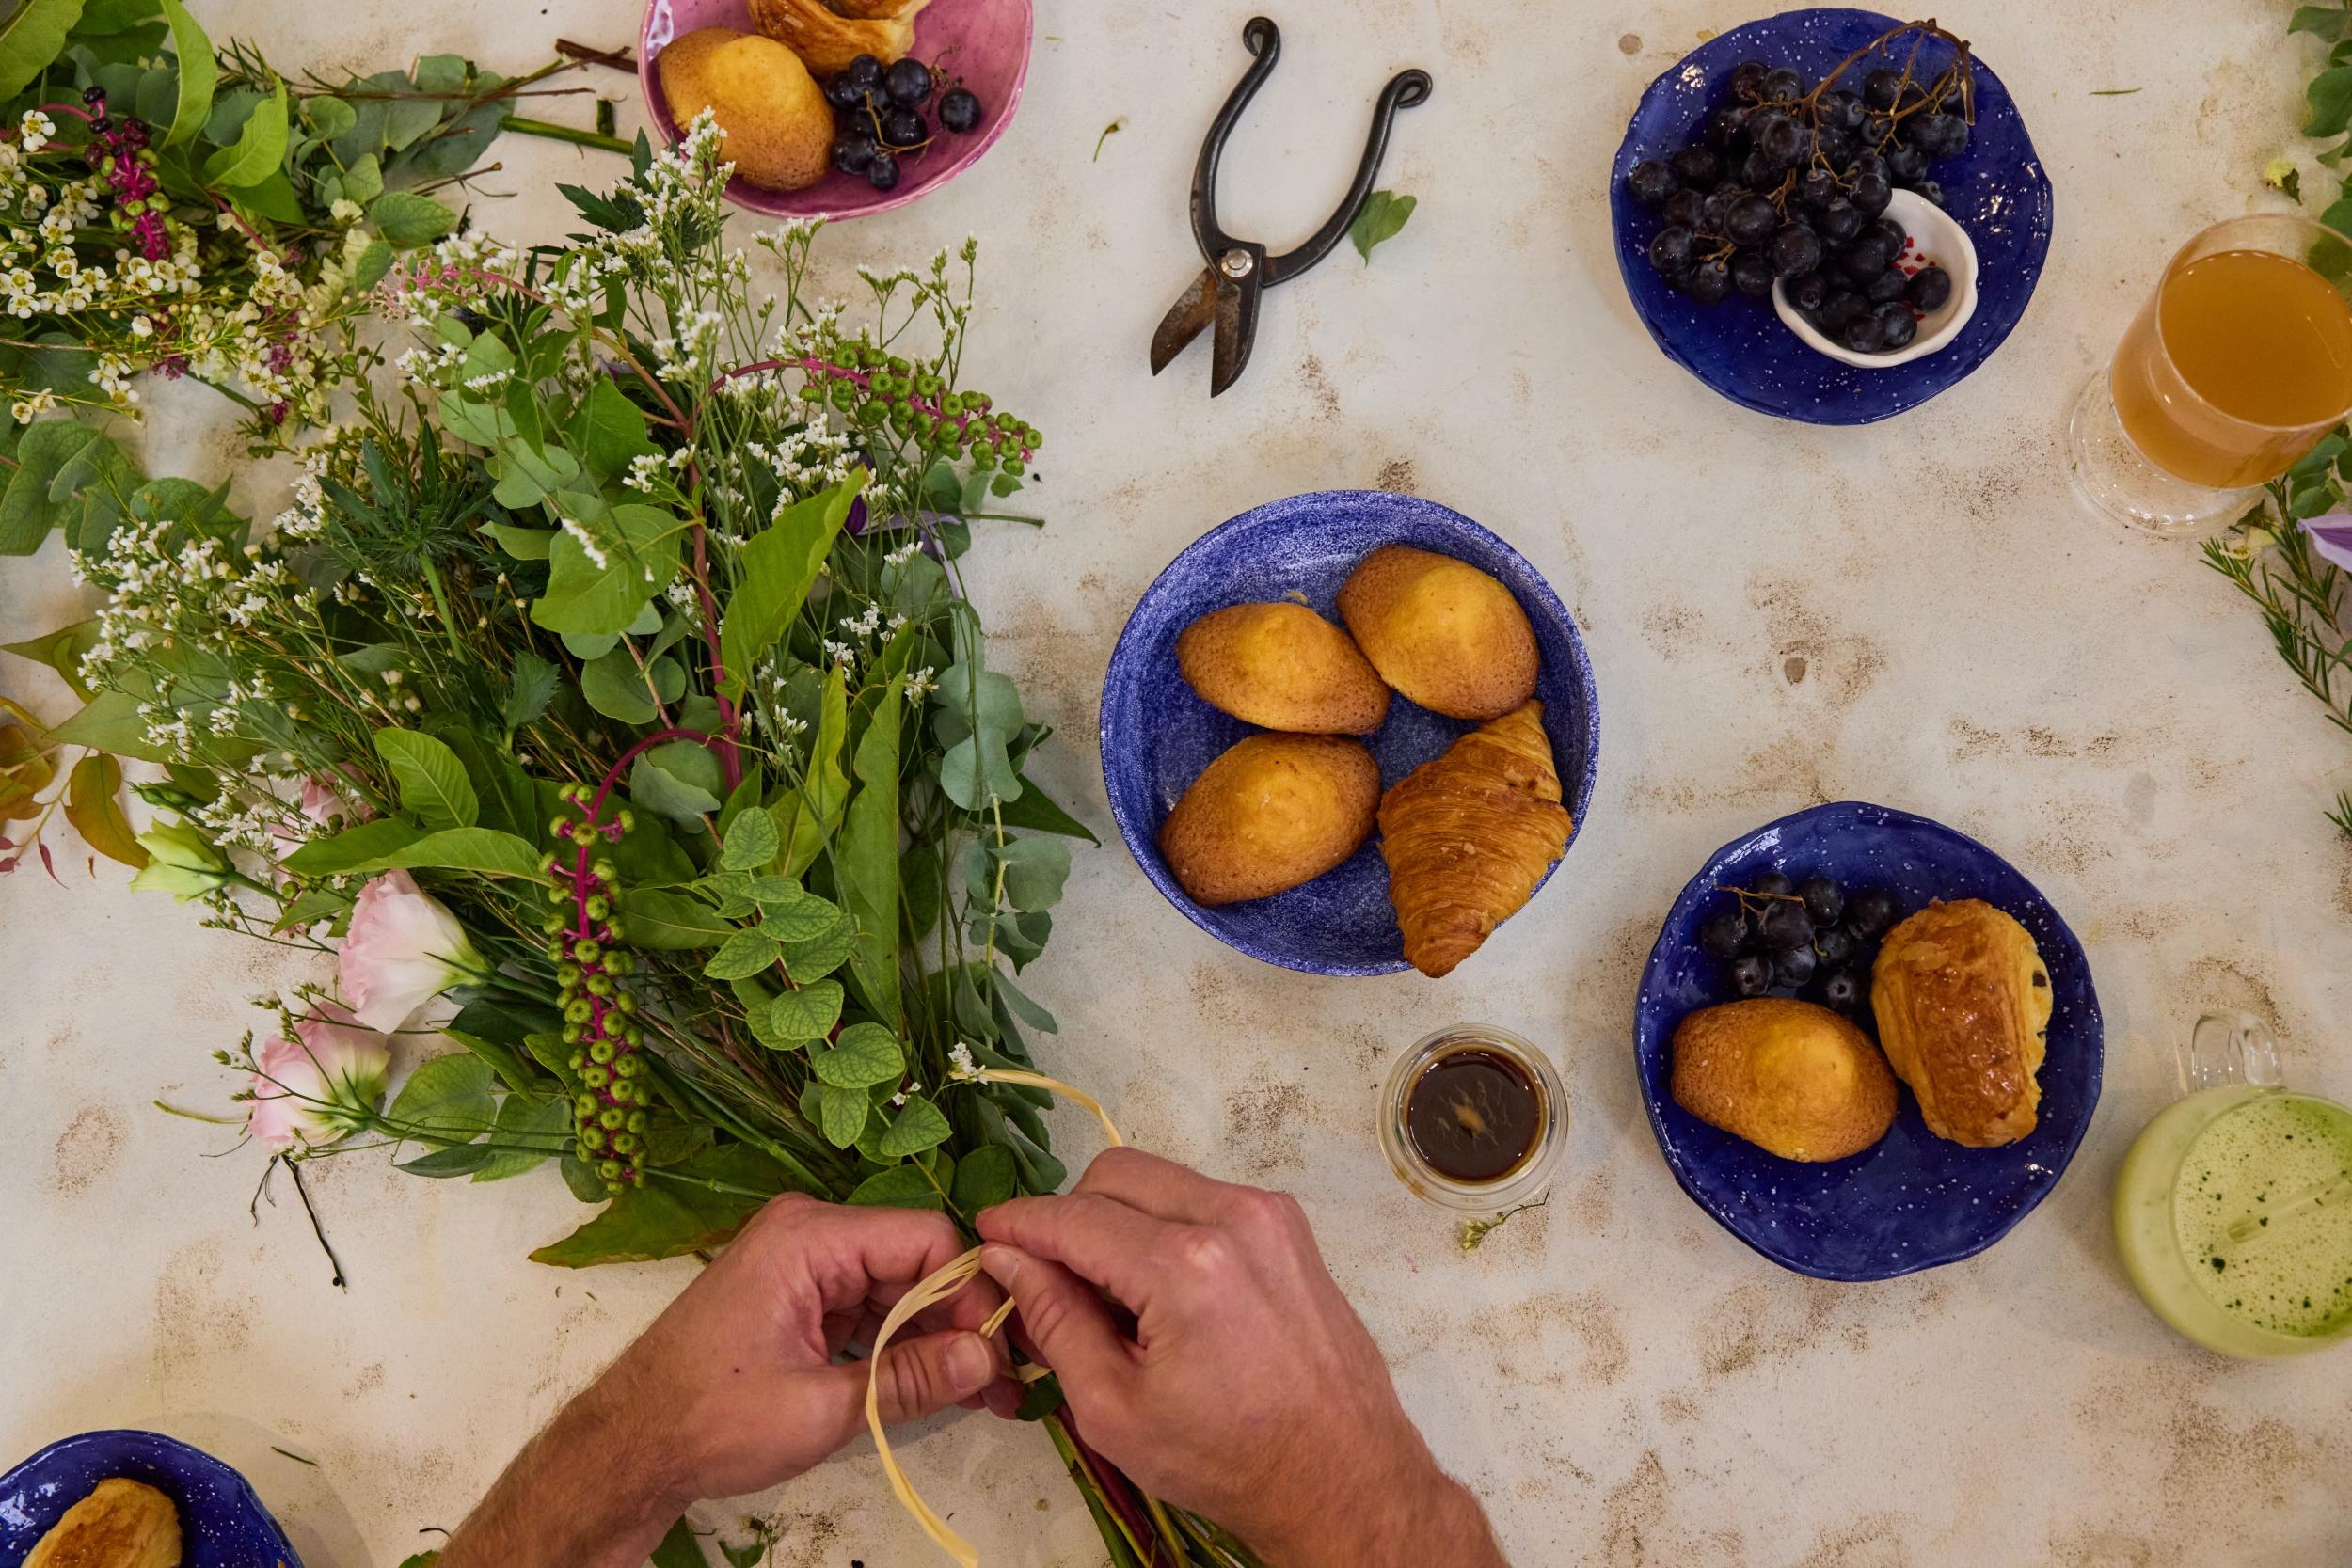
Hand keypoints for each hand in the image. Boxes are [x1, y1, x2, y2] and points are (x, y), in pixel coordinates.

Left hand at [439, 1193, 1016, 1567]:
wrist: (629, 1448)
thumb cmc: (709, 1420)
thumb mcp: (820, 1407)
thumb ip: (910, 1379)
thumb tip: (989, 1360)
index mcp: (809, 1238)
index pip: (924, 1238)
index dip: (968, 1292)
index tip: (996, 1352)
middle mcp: (810, 1235)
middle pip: (916, 1261)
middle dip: (960, 1321)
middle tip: (1005, 1384)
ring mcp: (804, 1265)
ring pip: (898, 1288)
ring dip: (936, 1339)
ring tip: (984, 1394)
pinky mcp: (801, 1298)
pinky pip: (871, 1308)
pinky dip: (902, 1345)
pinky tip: (937, 1385)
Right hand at [976, 1150, 1506, 1567]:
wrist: (1340, 1473)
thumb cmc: (1224, 1458)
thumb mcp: (1114, 1408)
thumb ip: (1055, 1321)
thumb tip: (1008, 1259)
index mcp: (1186, 1265)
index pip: (1075, 1218)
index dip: (1019, 1224)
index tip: (984, 1234)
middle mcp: (1232, 1217)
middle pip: (1116, 1175)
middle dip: (1070, 1214)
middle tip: (1047, 1274)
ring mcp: (1268, 1214)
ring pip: (1160, 1180)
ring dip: (1118, 1217)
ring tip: (1108, 1291)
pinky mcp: (1288, 1226)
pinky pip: (1201, 1197)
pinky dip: (1164, 1224)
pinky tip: (1159, 1288)